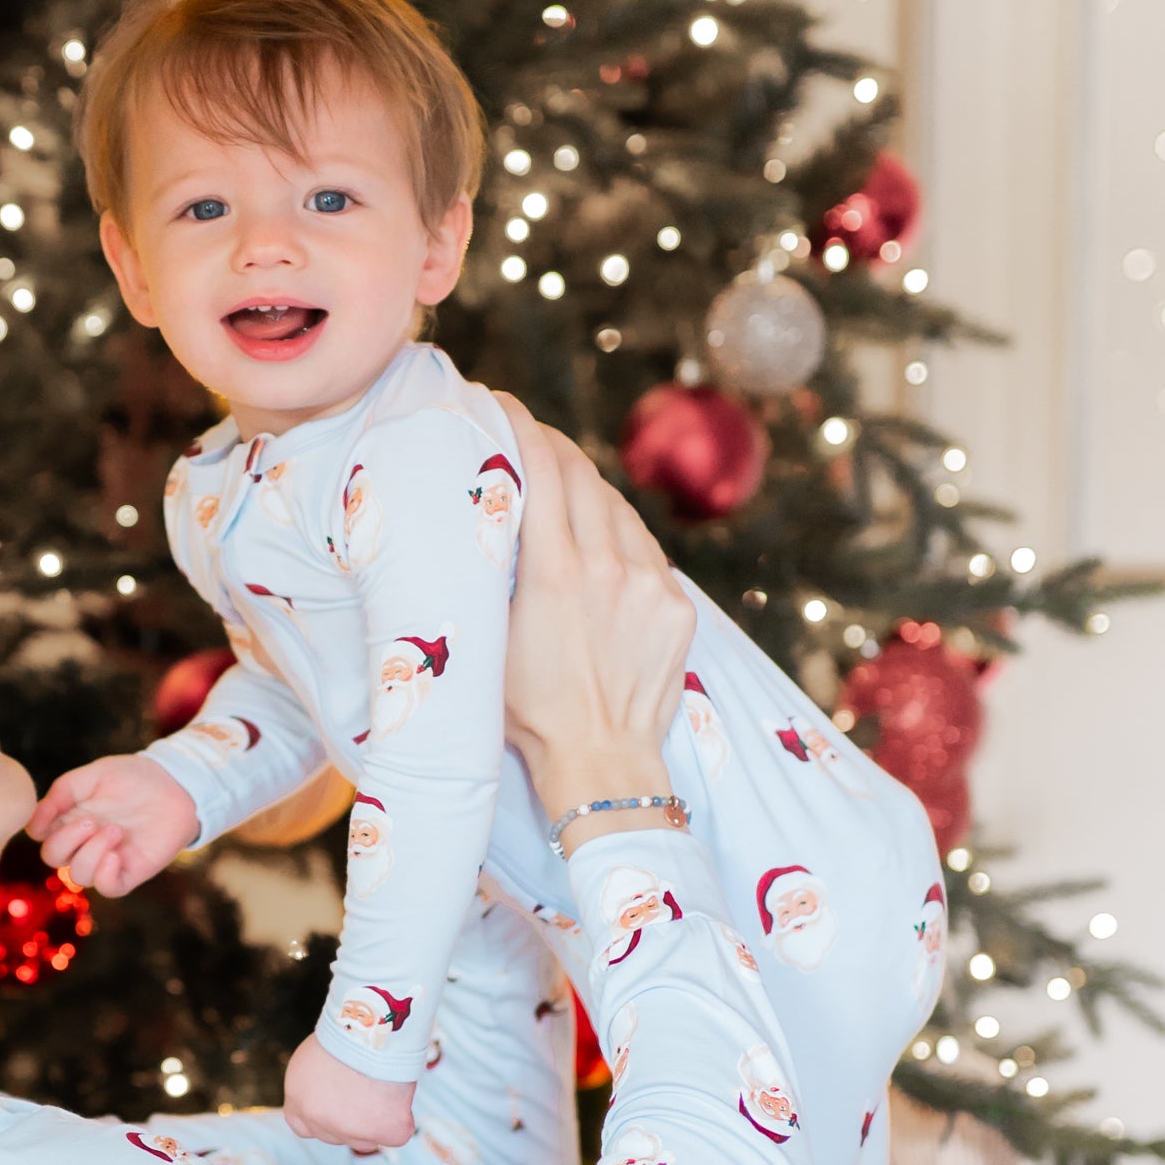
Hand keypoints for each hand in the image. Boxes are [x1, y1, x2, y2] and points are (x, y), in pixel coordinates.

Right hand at [28, 754, 200, 895]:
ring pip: (79, 876)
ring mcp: (106, 859)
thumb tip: (35, 822)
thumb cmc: (134, 778)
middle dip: (67, 840)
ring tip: (114, 831)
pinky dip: (105, 876)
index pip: (41, 836)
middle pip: (53, 858)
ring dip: (90, 854)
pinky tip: (115, 855)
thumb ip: (61, 793)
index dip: (40, 827)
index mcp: (71, 819)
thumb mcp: (93, 775)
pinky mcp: (131, 872)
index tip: (55, 813)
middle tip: (92, 821)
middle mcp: (85, 842)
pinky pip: (108, 888)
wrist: (176, 784)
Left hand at [283, 1036, 419, 1150]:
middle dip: (351, 1119)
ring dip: (375, 1119)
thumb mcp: (311, 1061)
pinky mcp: (384, 1131)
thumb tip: (331, 1093)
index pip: (305, 1126)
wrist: (366, 1030)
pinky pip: (396, 1134)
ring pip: (366, 1138)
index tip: (339, 1103)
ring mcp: (350, 1132)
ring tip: (380, 1085)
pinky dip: (400, 1118)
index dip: (325, 1116)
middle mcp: (318, 1124)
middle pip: (337, 1135)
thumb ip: (315, 1087)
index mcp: (297, 1105)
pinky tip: (396, 1095)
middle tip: (365, 1089)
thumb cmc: (342, 1035)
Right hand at [492, 391, 692, 823]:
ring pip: (616, 507)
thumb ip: (496, 574)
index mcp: (555, 573)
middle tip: (527, 435)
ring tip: (561, 487)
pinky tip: (599, 542)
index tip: (499, 402)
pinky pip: (644, 547)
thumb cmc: (528, 714)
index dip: (521, 424)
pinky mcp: (676, 605)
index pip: (543, 468)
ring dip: (587, 488)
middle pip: (582, 474)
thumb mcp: (491, 640)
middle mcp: (608, 568)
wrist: (599, 762)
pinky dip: (618, 533)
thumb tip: (488, 518)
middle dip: (552, 445)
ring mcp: (649, 584)